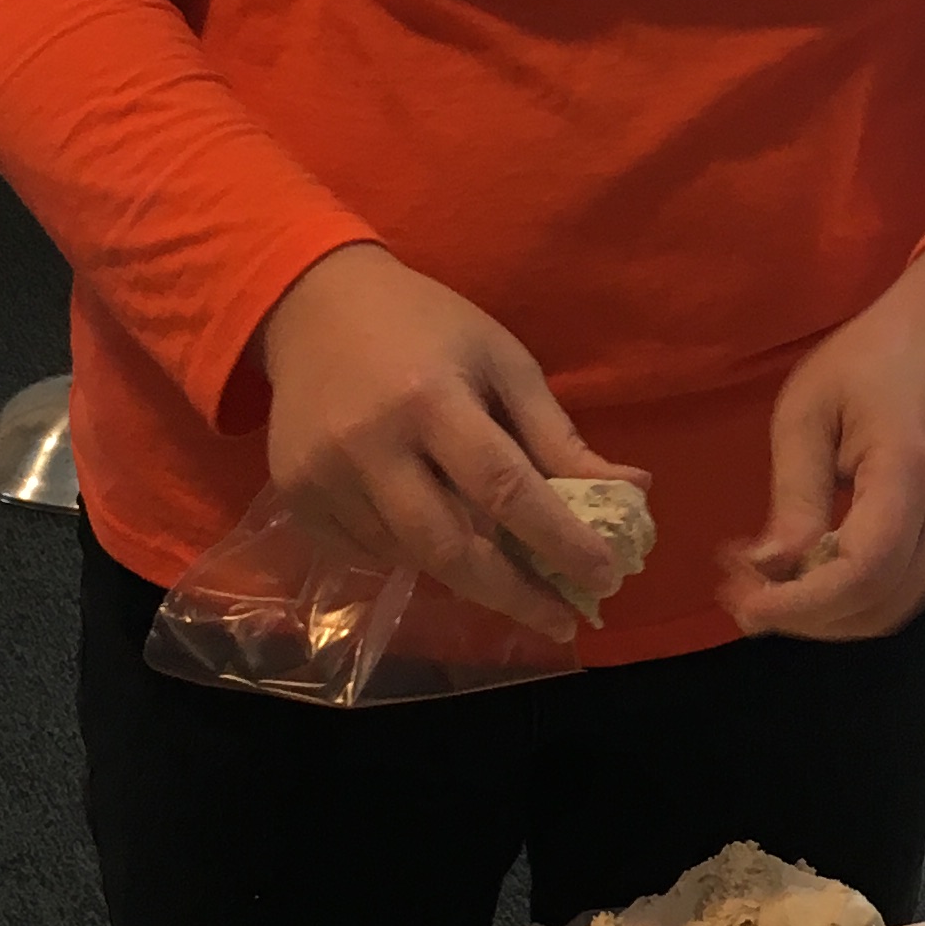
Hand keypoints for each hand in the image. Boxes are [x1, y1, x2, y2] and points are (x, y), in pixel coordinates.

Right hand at [256, 244, 644, 641]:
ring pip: (410, 557)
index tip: (605, 578)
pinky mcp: (294, 497)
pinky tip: (429, 530)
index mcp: (430, 399)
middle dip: (513, 595)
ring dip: (464, 571)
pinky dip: (410, 556)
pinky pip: (367, 553)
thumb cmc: (426, 325)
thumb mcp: (501, 361)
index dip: (559, 541)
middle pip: (449, 548)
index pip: (505, 489)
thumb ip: (556, 434)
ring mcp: (322, 476)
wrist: (313, 305)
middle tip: (562, 620)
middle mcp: (370, 445)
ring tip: (503, 566)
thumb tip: (630, 491)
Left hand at [722, 245, 924, 642]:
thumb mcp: (809, 409)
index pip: (863, 571)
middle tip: (738, 591)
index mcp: (912, 469)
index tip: (741, 606)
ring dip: (823, 615)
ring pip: (889, 613)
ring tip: (767, 584)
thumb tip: (769, 571)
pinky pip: (902, 594)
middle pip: (875, 608)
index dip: (800, 605)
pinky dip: (851, 599)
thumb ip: (794, 494)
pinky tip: (812, 571)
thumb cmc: (873, 360)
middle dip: (801, 616)